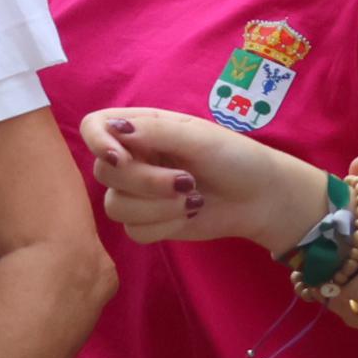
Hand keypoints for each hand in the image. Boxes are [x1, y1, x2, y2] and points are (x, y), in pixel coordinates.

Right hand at [77, 106, 331, 251]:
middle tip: (187, 181)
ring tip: (193, 200)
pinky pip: (134, 231)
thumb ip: (155, 132)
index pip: (93, 126)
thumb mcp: (199, 137)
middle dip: (146, 183)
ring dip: (158, 208)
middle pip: (104, 173)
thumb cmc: (236, 158)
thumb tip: (115, 131)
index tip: (120, 157)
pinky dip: (164, 227)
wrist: (264, 199)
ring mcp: (137, 193)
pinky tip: (188, 215)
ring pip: (116, 207)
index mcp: (138, 129)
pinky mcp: (148, 223)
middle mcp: (131, 159)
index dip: (97, 142)